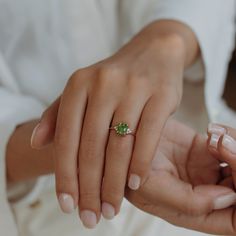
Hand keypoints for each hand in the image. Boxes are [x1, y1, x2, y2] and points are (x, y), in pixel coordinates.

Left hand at [31, 20, 198, 227]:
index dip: (65, 175)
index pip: (66, 138)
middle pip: (92, 147)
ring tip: (110, 208)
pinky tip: (134, 184)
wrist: (154, 52)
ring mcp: (134, 88)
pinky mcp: (161, 95)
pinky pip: (148, 136)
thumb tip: (37, 143)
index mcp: (79, 83)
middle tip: (91, 216)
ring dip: (113, 183)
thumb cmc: (117, 77)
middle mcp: (103, 84)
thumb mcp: (84, 89)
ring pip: (119, 146)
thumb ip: (58, 113)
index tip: (68, 205)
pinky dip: (139, 164)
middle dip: (90, 188)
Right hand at [126, 119, 235, 234]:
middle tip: (227, 149)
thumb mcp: (151, 191)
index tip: (233, 184)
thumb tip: (227, 197)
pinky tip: (212, 132)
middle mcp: (204, 191)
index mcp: (194, 211)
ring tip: (217, 138)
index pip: (234, 220)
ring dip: (235, 148)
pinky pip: (228, 143)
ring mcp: (205, 168)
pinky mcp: (203, 148)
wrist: (122, 140)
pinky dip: (227, 136)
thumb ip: (188, 202)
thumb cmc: (128, 170)